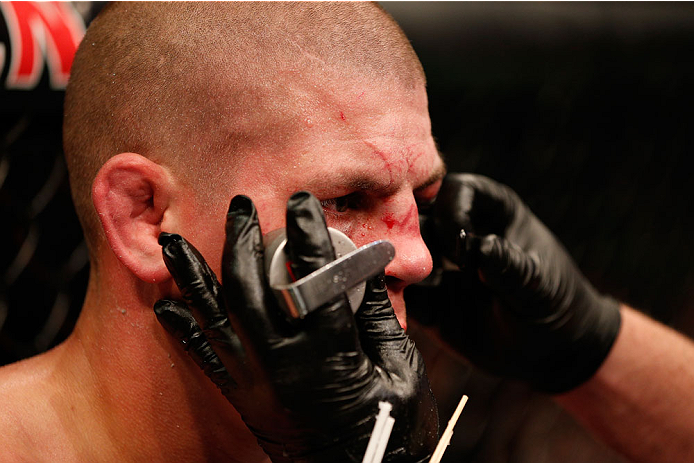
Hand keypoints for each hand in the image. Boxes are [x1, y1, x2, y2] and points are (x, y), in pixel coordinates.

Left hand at [153, 192, 437, 461]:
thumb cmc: (389, 429)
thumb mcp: (401, 367)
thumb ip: (376, 314)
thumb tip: (360, 268)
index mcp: (331, 356)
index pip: (313, 280)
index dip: (308, 235)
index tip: (302, 204)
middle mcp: (284, 365)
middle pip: (251, 290)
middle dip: (243, 241)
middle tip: (242, 207)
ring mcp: (257, 382)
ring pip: (216, 318)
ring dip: (195, 276)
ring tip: (176, 242)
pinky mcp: (243, 396)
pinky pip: (204, 357)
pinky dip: (184, 327)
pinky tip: (168, 302)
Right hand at [409, 174, 620, 392]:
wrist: (551, 355)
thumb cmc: (556, 307)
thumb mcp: (539, 288)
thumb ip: (510, 268)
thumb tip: (481, 247)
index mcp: (492, 211)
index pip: (458, 190)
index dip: (452, 211)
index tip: (459, 244)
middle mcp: (458, 232)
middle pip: (418, 215)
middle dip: (406, 233)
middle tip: (406, 260)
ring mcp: (438, 266)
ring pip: (400, 253)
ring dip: (392, 266)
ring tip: (393, 284)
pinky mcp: (427, 301)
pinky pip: (399, 295)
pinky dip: (390, 300)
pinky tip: (390, 308)